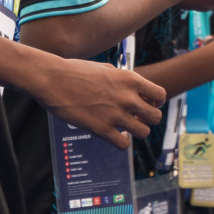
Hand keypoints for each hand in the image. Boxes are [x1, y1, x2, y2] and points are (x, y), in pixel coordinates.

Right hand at [38, 58, 166, 149]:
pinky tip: (113, 135)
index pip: (160, 95)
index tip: (145, 103)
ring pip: (143, 132)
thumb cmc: (75, 71)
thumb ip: (122, 79)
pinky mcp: (101, 129)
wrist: (53, 79)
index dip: (155, 102)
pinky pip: (124, 145)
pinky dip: (121, 142)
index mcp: (129, 79)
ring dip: (136, 132)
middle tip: (136, 118)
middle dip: (148, 119)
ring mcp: (115, 114)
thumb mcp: (105, 68)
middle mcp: (127, 97)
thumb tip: (132, 88)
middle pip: (156, 117)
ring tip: (124, 127)